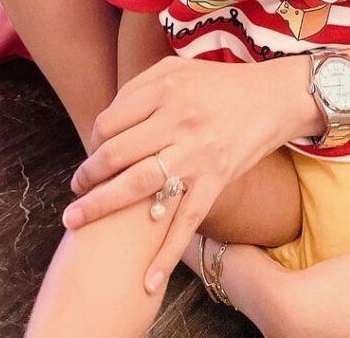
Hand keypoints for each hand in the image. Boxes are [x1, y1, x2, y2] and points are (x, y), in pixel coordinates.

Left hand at [62, 55, 295, 289]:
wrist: (273, 97)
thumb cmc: (221, 84)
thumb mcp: (179, 69)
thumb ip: (141, 87)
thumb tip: (106, 120)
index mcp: (165, 90)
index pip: (109, 122)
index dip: (92, 142)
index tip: (91, 155)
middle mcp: (177, 121)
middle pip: (115, 154)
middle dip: (86, 177)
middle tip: (75, 190)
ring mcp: (197, 154)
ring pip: (137, 185)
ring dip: (101, 206)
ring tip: (77, 218)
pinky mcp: (216, 180)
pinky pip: (185, 221)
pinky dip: (165, 254)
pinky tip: (148, 280)